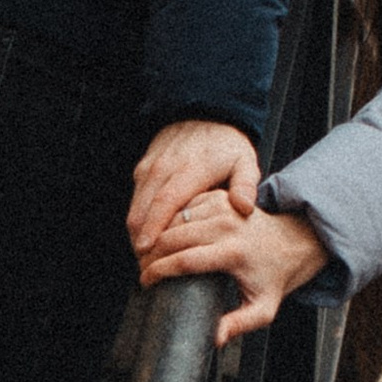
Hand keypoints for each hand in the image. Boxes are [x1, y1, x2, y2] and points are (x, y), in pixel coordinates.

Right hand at [128, 118, 259, 260]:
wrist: (204, 114)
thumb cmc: (227, 145)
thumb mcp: (245, 162)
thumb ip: (246, 186)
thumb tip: (244, 208)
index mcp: (191, 170)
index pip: (166, 202)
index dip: (154, 228)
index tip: (147, 251)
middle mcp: (165, 168)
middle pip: (144, 209)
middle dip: (140, 239)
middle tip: (145, 267)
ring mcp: (151, 167)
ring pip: (135, 206)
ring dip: (136, 232)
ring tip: (145, 259)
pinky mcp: (143, 168)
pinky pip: (136, 198)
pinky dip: (138, 219)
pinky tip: (147, 238)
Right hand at [138, 188, 328, 340]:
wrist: (291, 243)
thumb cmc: (273, 277)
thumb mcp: (262, 309)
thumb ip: (238, 325)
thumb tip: (214, 340)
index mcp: (234, 252)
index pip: (185, 260)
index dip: (158, 272)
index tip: (145, 282)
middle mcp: (228, 225)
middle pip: (173, 237)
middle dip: (151, 254)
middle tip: (141, 270)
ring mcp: (223, 207)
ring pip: (175, 219)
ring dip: (156, 235)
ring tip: (147, 256)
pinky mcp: (219, 197)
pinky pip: (183, 206)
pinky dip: (168, 220)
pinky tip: (161, 236)